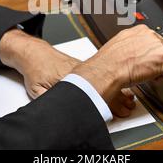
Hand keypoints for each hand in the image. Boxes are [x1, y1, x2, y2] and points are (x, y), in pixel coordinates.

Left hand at [0, 29, 137, 116]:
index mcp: (70, 78)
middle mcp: (79, 72)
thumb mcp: (37, 90)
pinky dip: (110, 78)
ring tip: (128, 97)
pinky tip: (117, 84)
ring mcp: (82, 67)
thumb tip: (59, 110)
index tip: (117, 108)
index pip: (94, 92)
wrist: (33, 53)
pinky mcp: (81, 65)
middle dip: (117, 96)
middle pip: (102, 85)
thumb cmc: (35, 68)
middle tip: (128, 105)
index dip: (108, 101)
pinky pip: (99, 72)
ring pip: (103, 77)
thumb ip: (49, 99)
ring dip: (116, 87)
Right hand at [71, 25, 162, 103]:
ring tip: (155, 77)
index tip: (162, 56)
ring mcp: (159, 47)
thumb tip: (136, 52)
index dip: (161, 50)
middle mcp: (152, 36)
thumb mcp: (120, 44)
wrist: (109, 68)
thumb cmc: (110, 60)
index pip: (157, 40)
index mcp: (141, 31)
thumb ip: (133, 45)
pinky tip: (153, 79)